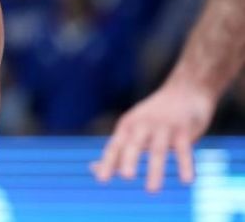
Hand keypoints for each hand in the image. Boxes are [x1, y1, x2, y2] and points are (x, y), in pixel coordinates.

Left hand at [91, 80, 215, 191]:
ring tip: (152, 190)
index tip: (101, 180)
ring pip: (159, 150)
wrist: (186, 88)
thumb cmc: (155, 115)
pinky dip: (185, 165)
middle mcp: (143, 125)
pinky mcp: (184, 129)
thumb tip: (93, 169)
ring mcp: (164, 126)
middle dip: (129, 159)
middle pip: (134, 144)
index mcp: (128, 126)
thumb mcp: (132, 129)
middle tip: (126, 177)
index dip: (108, 162)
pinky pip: (184, 149)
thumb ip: (116, 150)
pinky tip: (187, 181)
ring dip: (155, 170)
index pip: (115, 146)